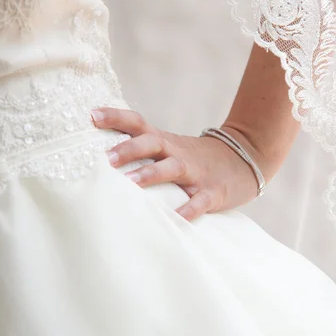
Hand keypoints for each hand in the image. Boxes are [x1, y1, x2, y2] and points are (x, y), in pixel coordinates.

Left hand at [91, 108, 259, 220]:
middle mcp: (178, 153)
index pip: (137, 123)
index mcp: (165, 141)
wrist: (244, 160)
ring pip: (172, 169)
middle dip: (129, 148)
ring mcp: (196, 172)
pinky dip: (188, 209)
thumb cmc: (196, 158)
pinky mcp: (213, 192)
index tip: (91, 115)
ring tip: (129, 183)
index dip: (115, 117)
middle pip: (152, 143)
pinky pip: (199, 201)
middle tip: (105, 158)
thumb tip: (100, 156)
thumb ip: (143, 149)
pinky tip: (175, 219)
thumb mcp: (171, 147)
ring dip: (150, 174)